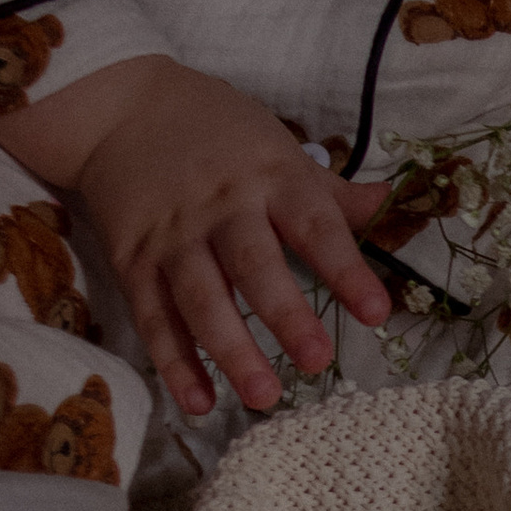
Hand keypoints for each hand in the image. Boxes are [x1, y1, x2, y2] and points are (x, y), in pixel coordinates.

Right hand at [0, 56, 393, 417]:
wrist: (119, 107)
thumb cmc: (216, 131)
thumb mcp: (278, 147)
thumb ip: (332, 191)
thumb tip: (390, 203)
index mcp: (271, 178)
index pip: (315, 226)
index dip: (346, 270)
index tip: (377, 312)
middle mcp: (222, 208)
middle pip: (254, 266)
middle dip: (285, 316)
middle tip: (316, 362)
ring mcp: (173, 237)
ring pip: (201, 299)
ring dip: (230, 351)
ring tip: (263, 396)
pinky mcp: (132, 260)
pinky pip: (154, 318)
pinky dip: (174, 363)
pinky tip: (198, 403)